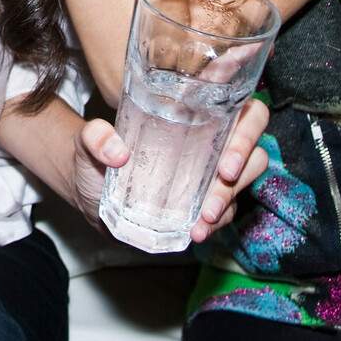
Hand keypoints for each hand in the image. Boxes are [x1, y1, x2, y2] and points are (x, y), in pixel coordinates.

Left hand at [71, 98, 271, 244]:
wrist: (89, 194)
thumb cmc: (95, 158)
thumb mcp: (87, 143)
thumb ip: (94, 138)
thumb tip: (115, 151)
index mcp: (193, 114)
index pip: (241, 108)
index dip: (248, 129)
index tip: (228, 153)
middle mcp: (210, 139)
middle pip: (254, 145)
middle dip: (243, 167)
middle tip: (219, 189)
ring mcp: (212, 171)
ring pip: (246, 179)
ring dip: (231, 200)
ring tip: (203, 219)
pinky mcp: (206, 201)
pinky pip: (229, 210)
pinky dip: (218, 222)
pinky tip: (197, 231)